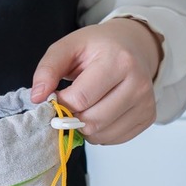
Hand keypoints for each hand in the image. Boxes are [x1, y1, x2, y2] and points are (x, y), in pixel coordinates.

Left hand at [31, 18, 162, 144]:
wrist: (133, 45)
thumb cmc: (99, 47)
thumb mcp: (69, 47)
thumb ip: (48, 69)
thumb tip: (37, 97)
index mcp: (119, 61)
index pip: (81, 99)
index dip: (61, 103)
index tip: (57, 96)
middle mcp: (138, 84)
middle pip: (92, 121)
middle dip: (72, 118)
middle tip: (68, 105)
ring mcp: (146, 103)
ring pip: (101, 134)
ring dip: (84, 127)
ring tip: (84, 107)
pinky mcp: (148, 117)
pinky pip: (113, 139)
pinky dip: (99, 132)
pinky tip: (99, 113)